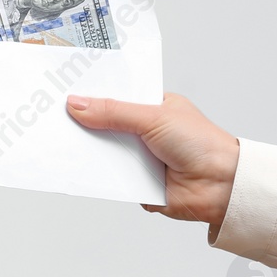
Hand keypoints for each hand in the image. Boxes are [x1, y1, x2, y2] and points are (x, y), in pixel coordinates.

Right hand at [66, 93, 239, 231]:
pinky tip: (78, 168)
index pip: (116, 97)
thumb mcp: (153, 117)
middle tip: (54, 117)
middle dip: (85, 124)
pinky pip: (111, 178)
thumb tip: (78, 104)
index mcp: (152, 107)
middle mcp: (145, 132)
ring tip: (59, 141)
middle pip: (106, 126)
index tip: (65, 90)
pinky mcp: (137, 184)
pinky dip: (100, 175)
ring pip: (106, 153)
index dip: (93, 95)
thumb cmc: (201, 143)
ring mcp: (141, 158)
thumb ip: (114, 112)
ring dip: (90, 151)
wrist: (221, 185)